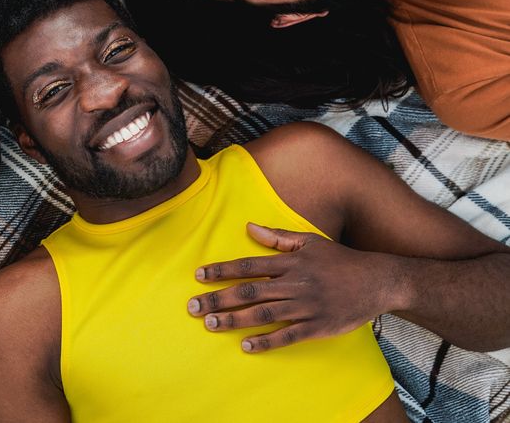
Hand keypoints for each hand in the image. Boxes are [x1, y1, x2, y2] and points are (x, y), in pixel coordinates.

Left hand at [187, 222, 395, 352]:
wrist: (378, 281)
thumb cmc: (339, 260)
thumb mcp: (309, 241)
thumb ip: (277, 237)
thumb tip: (248, 226)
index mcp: (290, 262)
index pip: (248, 266)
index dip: (222, 271)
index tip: (199, 276)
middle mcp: (295, 284)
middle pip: (249, 292)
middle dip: (218, 299)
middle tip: (193, 306)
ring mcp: (307, 306)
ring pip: (264, 314)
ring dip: (234, 320)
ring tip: (210, 324)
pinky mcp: (319, 326)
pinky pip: (288, 336)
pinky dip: (267, 341)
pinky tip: (246, 345)